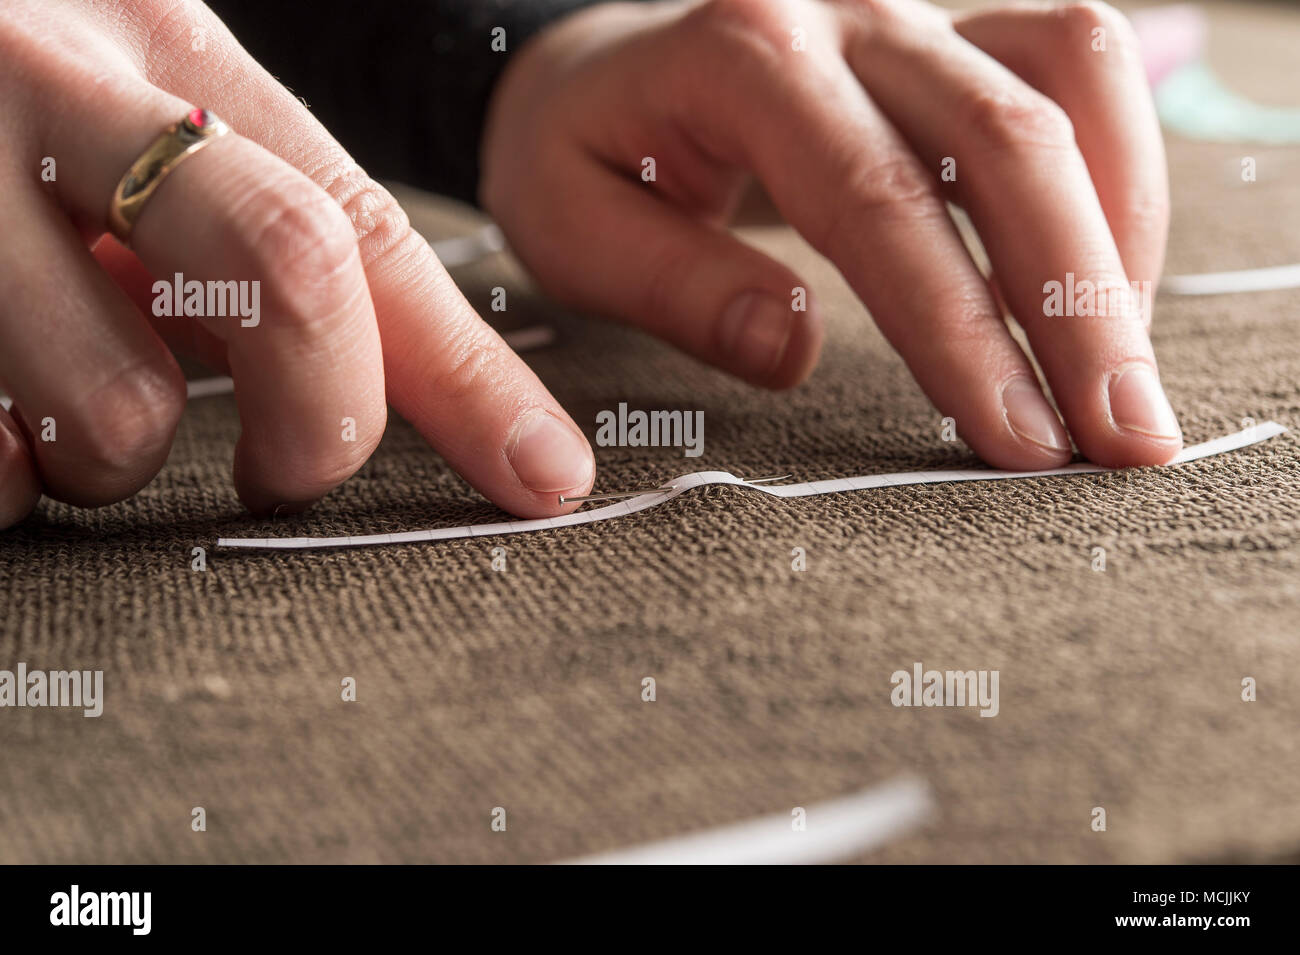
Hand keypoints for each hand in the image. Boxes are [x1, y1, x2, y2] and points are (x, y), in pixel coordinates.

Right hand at [0, 0, 595, 529]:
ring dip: (121, 456)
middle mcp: (54, 81)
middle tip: (288, 460)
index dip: (474, 375)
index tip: (548, 476)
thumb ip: (247, 227)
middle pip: (292, 275)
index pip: (366, 230)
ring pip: (122, 411)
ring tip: (70, 403)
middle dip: (318, 418)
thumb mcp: (130, 128)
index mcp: (165, 49)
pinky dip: (4, 477)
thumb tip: (386, 387)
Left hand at [481, 0, 1180, 469]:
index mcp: (744, 55)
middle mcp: (848, 12)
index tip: (1019, 440)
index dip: (961, 327)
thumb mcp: (574, 225)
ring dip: (1121, 235)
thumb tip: (797, 347)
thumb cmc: (582, 150)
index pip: (877, 198)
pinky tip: (1106, 281)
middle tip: (1124, 441)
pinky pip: (1075, 68)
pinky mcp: (954, 30)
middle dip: (1082, 303)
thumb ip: (673, 283)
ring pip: (1070, 83)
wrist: (597, 62)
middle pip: (1006, 138)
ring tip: (1121, 375)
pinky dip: (1116, 174)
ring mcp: (913, 10)